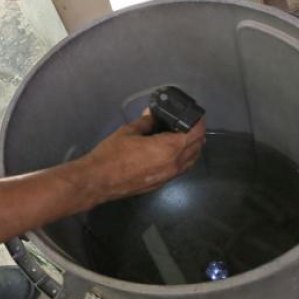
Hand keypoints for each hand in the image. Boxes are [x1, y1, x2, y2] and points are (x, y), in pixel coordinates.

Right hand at [79, 112, 204, 205]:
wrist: (99, 181)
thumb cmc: (113, 154)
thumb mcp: (129, 131)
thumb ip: (146, 122)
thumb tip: (153, 114)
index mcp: (169, 148)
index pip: (196, 133)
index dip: (199, 122)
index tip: (195, 115)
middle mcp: (175, 164)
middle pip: (197, 147)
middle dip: (197, 134)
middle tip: (189, 123)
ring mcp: (169, 176)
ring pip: (192, 160)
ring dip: (193, 148)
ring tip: (183, 137)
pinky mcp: (162, 184)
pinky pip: (182, 169)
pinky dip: (184, 159)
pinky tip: (173, 153)